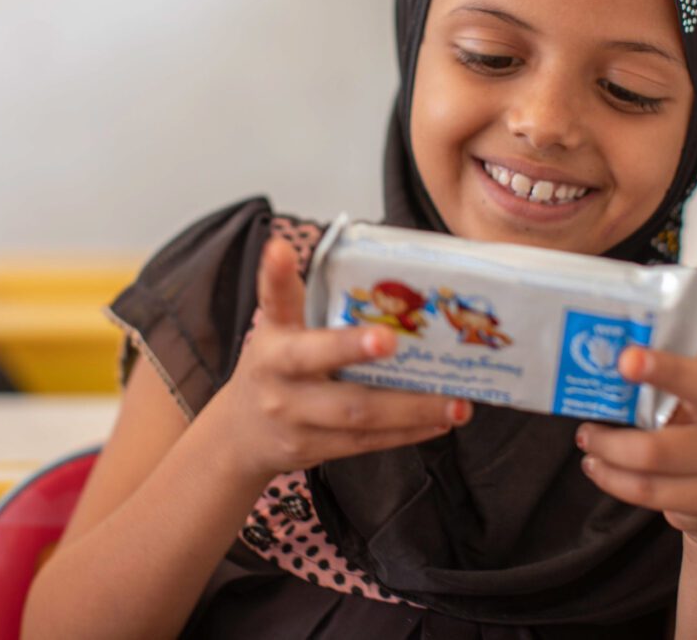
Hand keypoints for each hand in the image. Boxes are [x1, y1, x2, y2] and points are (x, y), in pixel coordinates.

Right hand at [209, 238, 470, 482]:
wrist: (241, 435)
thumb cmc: (274, 368)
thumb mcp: (277, 328)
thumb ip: (300, 295)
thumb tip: (335, 250)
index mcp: (273, 335)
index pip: (275, 300)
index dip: (277, 274)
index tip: (281, 249)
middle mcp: (279, 375)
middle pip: (317, 361)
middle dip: (353, 349)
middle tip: (391, 339)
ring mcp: (295, 417)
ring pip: (356, 413)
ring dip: (410, 409)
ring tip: (455, 403)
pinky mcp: (315, 449)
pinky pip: (366, 441)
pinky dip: (407, 433)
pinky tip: (439, 422)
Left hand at [575, 254, 696, 541]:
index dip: (671, 356)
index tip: (630, 353)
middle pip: (684, 410)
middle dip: (639, 397)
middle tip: (596, 391)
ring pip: (655, 458)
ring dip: (610, 448)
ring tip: (586, 436)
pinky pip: (649, 492)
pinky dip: (614, 479)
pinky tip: (596, 466)